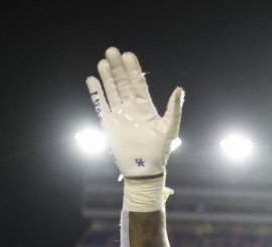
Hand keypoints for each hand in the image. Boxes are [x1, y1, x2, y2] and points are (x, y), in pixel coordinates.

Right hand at [86, 47, 182, 178]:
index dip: (133, 70)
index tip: (128, 55)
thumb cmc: (160, 151)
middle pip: (123, 83)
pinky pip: (101, 105)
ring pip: (112, 91)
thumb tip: (179, 89)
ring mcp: (119, 114)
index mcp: (146, 107)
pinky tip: (92, 79)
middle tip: (112, 51)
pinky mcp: (108, 123)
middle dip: (118, 68)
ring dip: (107, 76)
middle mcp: (132, 107)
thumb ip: (174, 108)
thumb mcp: (170, 127)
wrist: (144, 169)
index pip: (138, 83)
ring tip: (103, 62)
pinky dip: (96, 93)